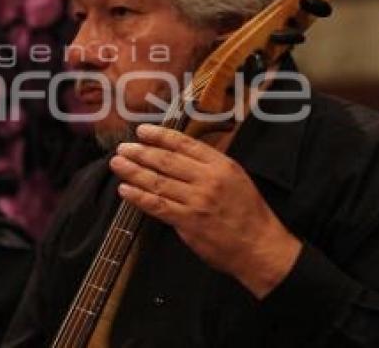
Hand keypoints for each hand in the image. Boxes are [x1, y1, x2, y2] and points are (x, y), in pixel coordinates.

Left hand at [110, 123, 301, 298]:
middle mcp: (208, 179)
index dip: (160, 136)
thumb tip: (177, 153)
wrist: (261, 247)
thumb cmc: (248, 213)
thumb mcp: (235, 178)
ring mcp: (197, 200)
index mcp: (221, 165)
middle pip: (166, 161)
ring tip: (117, 164)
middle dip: (140, 152)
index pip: (184, 144)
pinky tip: (124, 190)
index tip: (142, 131)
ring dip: (133, 171)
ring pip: (158, 181)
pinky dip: (138, 197)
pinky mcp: (188, 221)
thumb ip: (208, 165)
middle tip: (122, 147)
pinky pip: (157, 205)